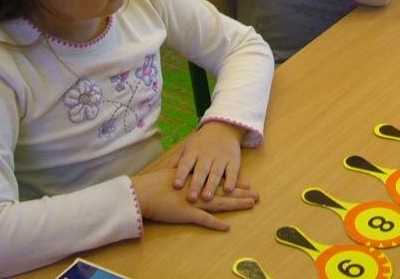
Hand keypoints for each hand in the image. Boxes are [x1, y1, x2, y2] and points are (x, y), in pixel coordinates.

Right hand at [131, 167, 258, 231]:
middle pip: (224, 191)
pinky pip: (204, 220)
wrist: (143, 191)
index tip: (247, 183)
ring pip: (220, 203)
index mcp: (197, 178)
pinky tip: (227, 227)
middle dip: (241, 193)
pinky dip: (215, 224)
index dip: (234, 182)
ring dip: (236, 204)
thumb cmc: (156, 183)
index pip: (219, 179)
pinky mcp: (187, 213)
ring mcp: (194, 201)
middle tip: (257, 195)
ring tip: (251, 204)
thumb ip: (185, 173)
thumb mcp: (174, 173)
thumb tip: (192, 171)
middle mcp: (199, 189)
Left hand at [170, 121, 247, 202]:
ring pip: (216, 173)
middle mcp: (207, 155)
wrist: (223, 127)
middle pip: (201, 170)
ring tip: (206, 197)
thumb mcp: (187, 147)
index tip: (176, 185)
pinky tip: (228, 190)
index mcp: (193, 152)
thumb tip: (163, 174)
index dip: (181, 174)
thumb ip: (177, 161)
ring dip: (211, 185)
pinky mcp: (233, 160)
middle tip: (191, 198)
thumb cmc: (201, 142)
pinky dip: (231, 180)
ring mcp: (221, 158)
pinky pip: (233, 171)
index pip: (186, 163)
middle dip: (196, 184)